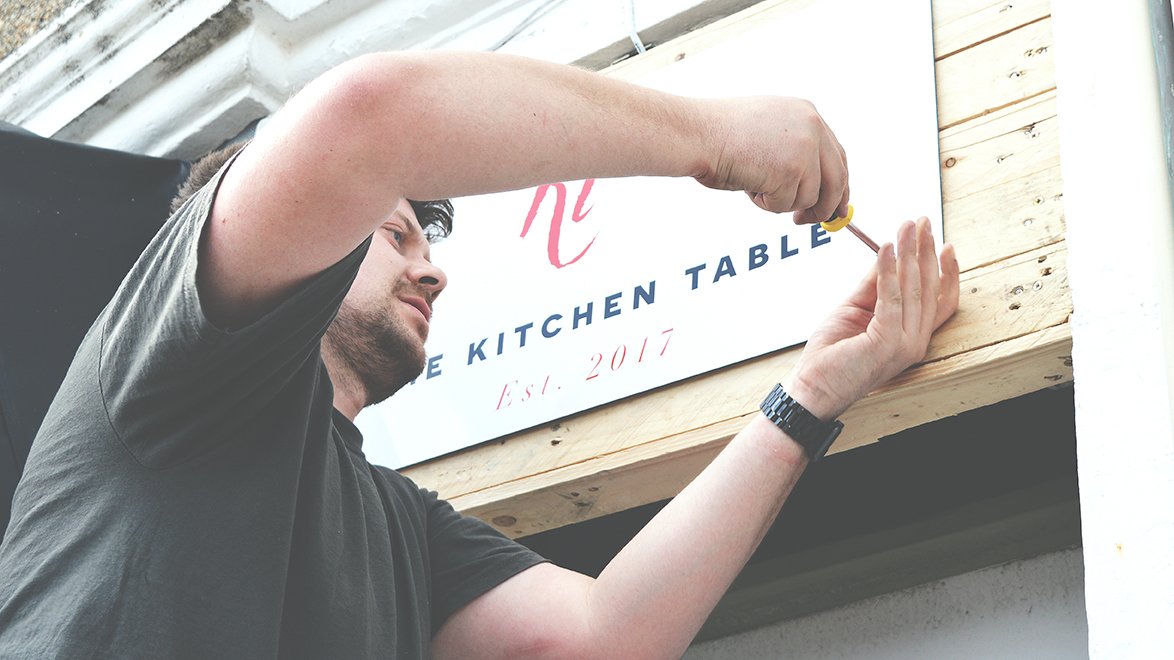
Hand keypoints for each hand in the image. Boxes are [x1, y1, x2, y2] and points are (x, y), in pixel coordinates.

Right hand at [694, 97, 848, 224]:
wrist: (695, 133)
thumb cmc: (717, 137)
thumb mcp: (767, 134)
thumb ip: (795, 154)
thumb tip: (814, 193)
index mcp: (807, 114)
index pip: (837, 157)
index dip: (836, 186)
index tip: (832, 206)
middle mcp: (812, 127)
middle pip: (836, 180)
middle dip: (825, 208)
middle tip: (807, 222)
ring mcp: (804, 149)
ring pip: (809, 198)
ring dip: (780, 201)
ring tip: (752, 181)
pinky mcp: (791, 171)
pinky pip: (786, 206)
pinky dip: (765, 204)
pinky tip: (746, 183)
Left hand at [785, 218, 959, 419]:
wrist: (812, 388)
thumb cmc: (831, 355)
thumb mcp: (856, 309)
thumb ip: (875, 284)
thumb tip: (889, 253)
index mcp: (912, 337)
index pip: (941, 301)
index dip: (946, 271)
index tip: (944, 243)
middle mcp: (915, 342)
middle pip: (929, 288)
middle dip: (926, 251)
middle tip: (922, 222)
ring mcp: (904, 344)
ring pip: (913, 289)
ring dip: (910, 253)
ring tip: (907, 227)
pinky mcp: (886, 342)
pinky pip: (890, 297)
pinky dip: (889, 270)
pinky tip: (885, 248)